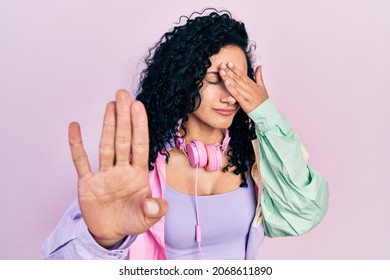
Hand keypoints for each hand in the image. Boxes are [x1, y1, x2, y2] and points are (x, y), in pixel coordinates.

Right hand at [68, 90, 167, 247]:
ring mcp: (104, 174)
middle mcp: (122, 169)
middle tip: (123, 94)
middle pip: (123, 139)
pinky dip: (76, 145)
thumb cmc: (131, 220)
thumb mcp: (147, 218)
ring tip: (110, 105)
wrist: (111, 233)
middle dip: (124, 117)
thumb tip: (157, 205)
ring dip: (108, 125)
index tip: (138, 106)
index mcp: (138, 174)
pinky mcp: (87, 183)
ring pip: (106, 145)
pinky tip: (74, 128)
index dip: (139, 126)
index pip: (140, 145)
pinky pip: (81, 161)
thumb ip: (154, 210)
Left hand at [219, 63, 268, 112]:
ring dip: (228, 77)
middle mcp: (249, 88)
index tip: (229, 63)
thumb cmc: (263, 101)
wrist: (266, 112)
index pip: (242, 75)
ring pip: (235, 84)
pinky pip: (236, 94)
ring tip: (221, 71)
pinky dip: (231, 88)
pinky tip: (226, 83)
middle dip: (228, 71)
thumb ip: (259, 76)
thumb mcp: (262, 87)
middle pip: (237, 78)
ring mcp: (246, 94)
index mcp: (252, 84)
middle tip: (221, 65)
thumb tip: (259, 66)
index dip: (235, 69)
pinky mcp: (244, 101)